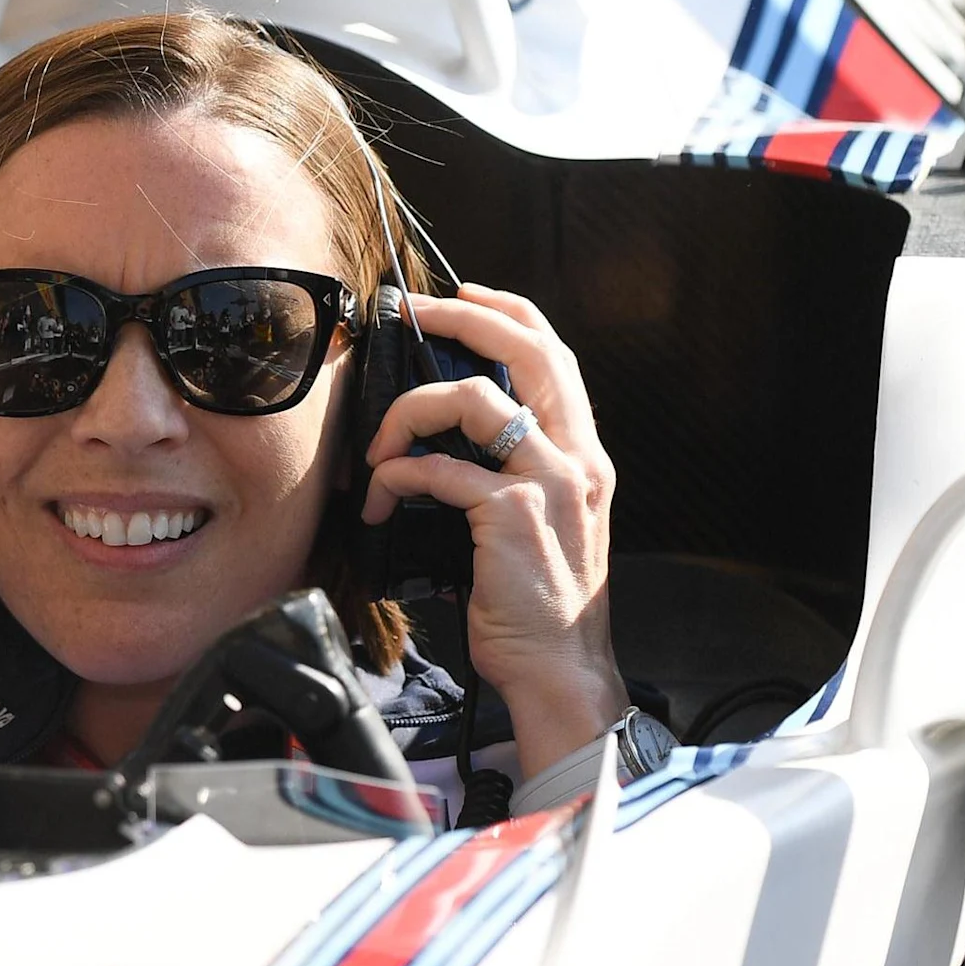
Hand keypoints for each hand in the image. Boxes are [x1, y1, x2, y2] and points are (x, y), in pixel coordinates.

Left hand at [360, 283, 622, 781]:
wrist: (561, 669)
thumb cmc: (537, 604)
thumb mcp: (543, 524)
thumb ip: (516, 474)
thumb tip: (449, 435)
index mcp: (584, 456)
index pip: (557, 356)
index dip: (510, 312)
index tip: (464, 296)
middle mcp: (576, 459)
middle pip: (528, 352)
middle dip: (464, 317)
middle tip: (415, 313)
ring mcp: (549, 484)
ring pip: (472, 400)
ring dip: (409, 412)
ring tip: (381, 447)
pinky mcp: (513, 516)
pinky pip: (441, 469)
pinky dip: (400, 474)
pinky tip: (383, 497)